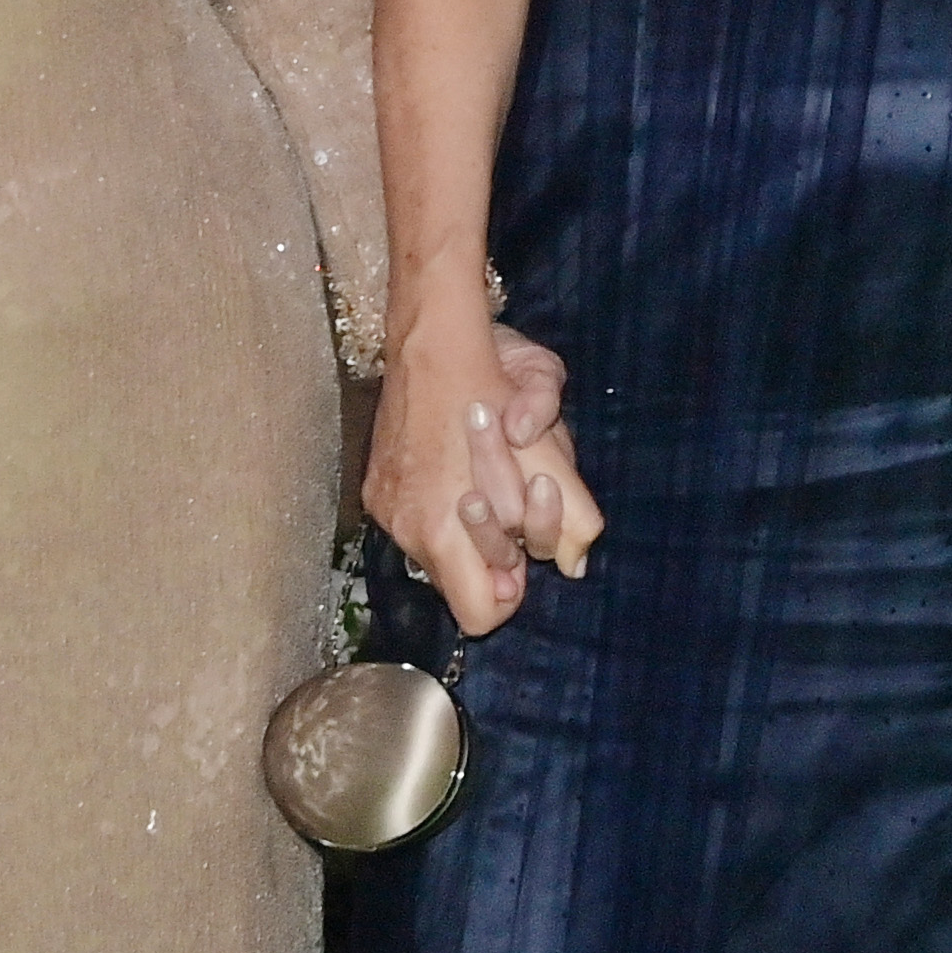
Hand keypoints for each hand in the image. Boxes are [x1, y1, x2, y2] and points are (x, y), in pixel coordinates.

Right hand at [362, 311, 602, 637]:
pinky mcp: (376, 491)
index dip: (510, 590)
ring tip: (480, 476)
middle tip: (511, 505)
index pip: (480, 614)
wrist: (432, 337)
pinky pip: (415, 525)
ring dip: (468, 530)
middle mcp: (410, 528)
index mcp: (447, 523)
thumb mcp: (555, 449)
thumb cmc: (496, 377)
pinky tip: (452, 465)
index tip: (524, 553)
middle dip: (494, 554)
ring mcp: (388, 510)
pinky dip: (440, 509)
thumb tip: (575, 561)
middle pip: (461, 586)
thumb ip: (571, 505)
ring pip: (438, 554)